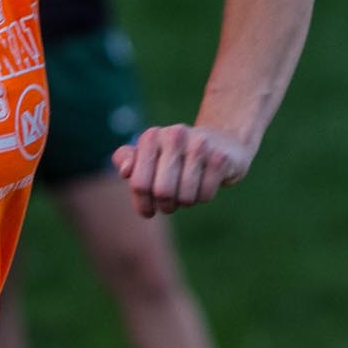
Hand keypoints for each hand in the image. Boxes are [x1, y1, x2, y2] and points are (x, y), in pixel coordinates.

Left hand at [111, 124, 251, 217]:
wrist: (222, 141)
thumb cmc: (175, 155)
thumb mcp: (148, 154)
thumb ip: (126, 159)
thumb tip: (124, 171)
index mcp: (151, 137)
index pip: (139, 184)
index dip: (142, 204)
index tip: (148, 211)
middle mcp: (174, 136)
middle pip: (162, 192)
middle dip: (165, 206)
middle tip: (169, 205)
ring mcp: (199, 145)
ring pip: (185, 197)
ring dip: (185, 203)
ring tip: (186, 193)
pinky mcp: (220, 158)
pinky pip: (205, 195)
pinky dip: (203, 197)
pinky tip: (203, 185)